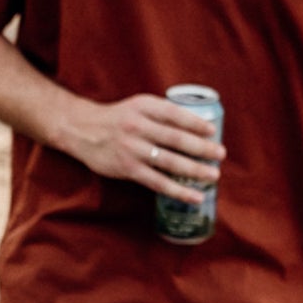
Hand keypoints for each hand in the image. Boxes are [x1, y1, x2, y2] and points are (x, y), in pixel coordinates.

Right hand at [56, 93, 224, 204]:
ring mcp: (132, 149)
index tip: (212, 130)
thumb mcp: (138, 106)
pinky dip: (178, 190)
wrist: (82, 130)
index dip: (194, 122)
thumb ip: (162, 113)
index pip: (174, 114)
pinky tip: (194, 196)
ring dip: (194, 170)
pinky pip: (158, 182)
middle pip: (175, 138)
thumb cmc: (119, 118)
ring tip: (213, 175)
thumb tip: (198, 125)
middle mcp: (137, 126)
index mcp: (143, 106)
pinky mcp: (128, 169)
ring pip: (169, 161)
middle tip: (220, 154)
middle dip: (201, 148)